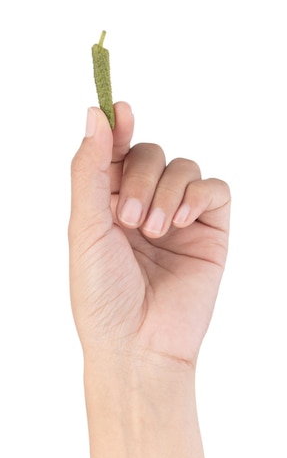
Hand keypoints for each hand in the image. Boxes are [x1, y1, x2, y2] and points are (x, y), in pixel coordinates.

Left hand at [68, 102, 230, 369]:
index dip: (116, 128)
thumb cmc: (102, 295)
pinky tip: (181, 222)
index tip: (118, 111)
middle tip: (130, 219)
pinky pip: (215, 189)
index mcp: (107, 205)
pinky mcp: (209, 232)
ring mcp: (178, 218)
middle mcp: (143, 206)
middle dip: (140, 177)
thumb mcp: (85, 228)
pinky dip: (199, 195)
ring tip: (155, 231)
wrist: (138, 345)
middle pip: (149, 154)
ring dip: (166, 191)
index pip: (114, 151)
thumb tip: (95, 113)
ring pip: (182, 167)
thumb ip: (90, 170)